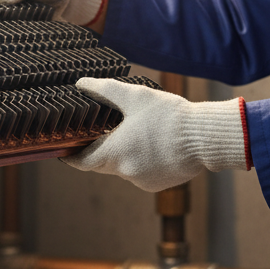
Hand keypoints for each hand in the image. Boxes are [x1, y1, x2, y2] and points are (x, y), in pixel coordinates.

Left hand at [63, 78, 247, 191]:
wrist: (205, 137)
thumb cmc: (168, 115)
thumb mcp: (134, 96)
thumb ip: (104, 90)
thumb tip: (81, 84)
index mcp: (115, 153)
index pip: (82, 162)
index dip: (71, 156)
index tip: (64, 150)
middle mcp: (126, 172)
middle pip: (102, 164)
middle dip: (100, 149)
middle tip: (102, 132)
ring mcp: (143, 181)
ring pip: (123, 167)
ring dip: (124, 154)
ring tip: (136, 133)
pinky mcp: (159, 184)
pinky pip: (141, 173)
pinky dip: (142, 161)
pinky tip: (153, 145)